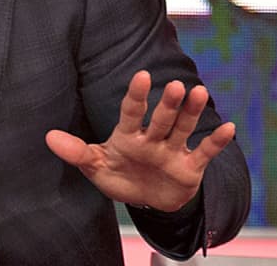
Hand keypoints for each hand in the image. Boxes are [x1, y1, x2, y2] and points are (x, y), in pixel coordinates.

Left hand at [45, 70, 236, 211]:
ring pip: (183, 129)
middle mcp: (152, 139)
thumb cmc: (119, 176)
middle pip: (160, 118)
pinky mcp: (189, 168)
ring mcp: (172, 151)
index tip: (141, 75)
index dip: (136, 95)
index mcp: (127, 135)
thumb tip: (48, 137)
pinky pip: (204, 153)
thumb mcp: (95, 167)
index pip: (131, 111)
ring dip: (191, 112)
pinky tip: (229, 127)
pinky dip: (215, 142)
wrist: (146, 201)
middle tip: (175, 85)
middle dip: (167, 104)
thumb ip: (76, 152)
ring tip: (200, 92)